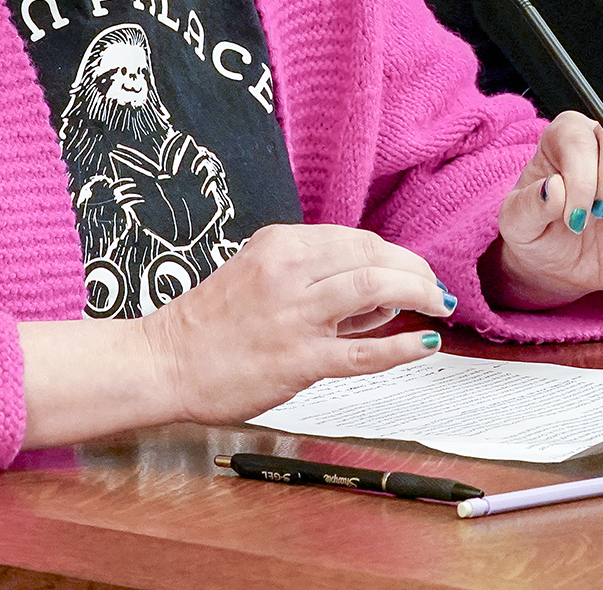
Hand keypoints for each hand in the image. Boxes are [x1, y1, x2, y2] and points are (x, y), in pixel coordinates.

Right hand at [138, 223, 452, 423]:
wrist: (165, 363)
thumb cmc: (210, 324)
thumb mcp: (260, 275)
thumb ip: (315, 279)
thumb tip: (380, 298)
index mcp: (280, 243)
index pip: (358, 239)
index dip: (396, 256)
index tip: (413, 272)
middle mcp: (290, 270)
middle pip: (374, 256)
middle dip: (415, 271)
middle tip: (434, 288)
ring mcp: (296, 315)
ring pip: (375, 289)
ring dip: (418, 294)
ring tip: (438, 306)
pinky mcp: (299, 359)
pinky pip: (364, 351)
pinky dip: (401, 345)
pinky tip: (425, 343)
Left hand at [488, 110, 602, 311]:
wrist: (563, 266)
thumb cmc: (539, 236)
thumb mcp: (517, 226)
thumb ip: (529, 207)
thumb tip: (553, 189)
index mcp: (563, 139)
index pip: (579, 137)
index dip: (580, 175)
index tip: (575, 214)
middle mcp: (602, 140)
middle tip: (599, 212)